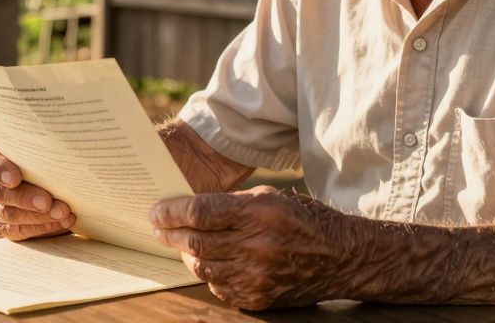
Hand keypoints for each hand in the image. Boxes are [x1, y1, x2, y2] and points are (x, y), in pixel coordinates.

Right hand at [0, 139, 75, 239]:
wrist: (43, 173)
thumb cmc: (40, 153)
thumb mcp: (36, 145)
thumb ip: (39, 146)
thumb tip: (62, 150)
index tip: (15, 178)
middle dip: (25, 198)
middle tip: (47, 202)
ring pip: (8, 215)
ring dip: (38, 216)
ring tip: (62, 213)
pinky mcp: (1, 224)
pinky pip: (18, 230)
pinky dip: (42, 228)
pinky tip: (61, 223)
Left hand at [151, 186, 357, 309]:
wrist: (339, 257)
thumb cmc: (302, 219)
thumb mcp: (269, 196)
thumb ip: (229, 203)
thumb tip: (189, 210)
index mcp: (258, 213)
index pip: (200, 213)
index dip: (171, 212)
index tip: (156, 212)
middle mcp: (255, 246)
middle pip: (196, 241)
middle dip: (171, 233)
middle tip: (158, 228)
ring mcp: (256, 276)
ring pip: (202, 266)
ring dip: (186, 253)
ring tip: (179, 243)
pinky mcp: (257, 297)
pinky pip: (218, 286)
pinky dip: (208, 273)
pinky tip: (206, 261)